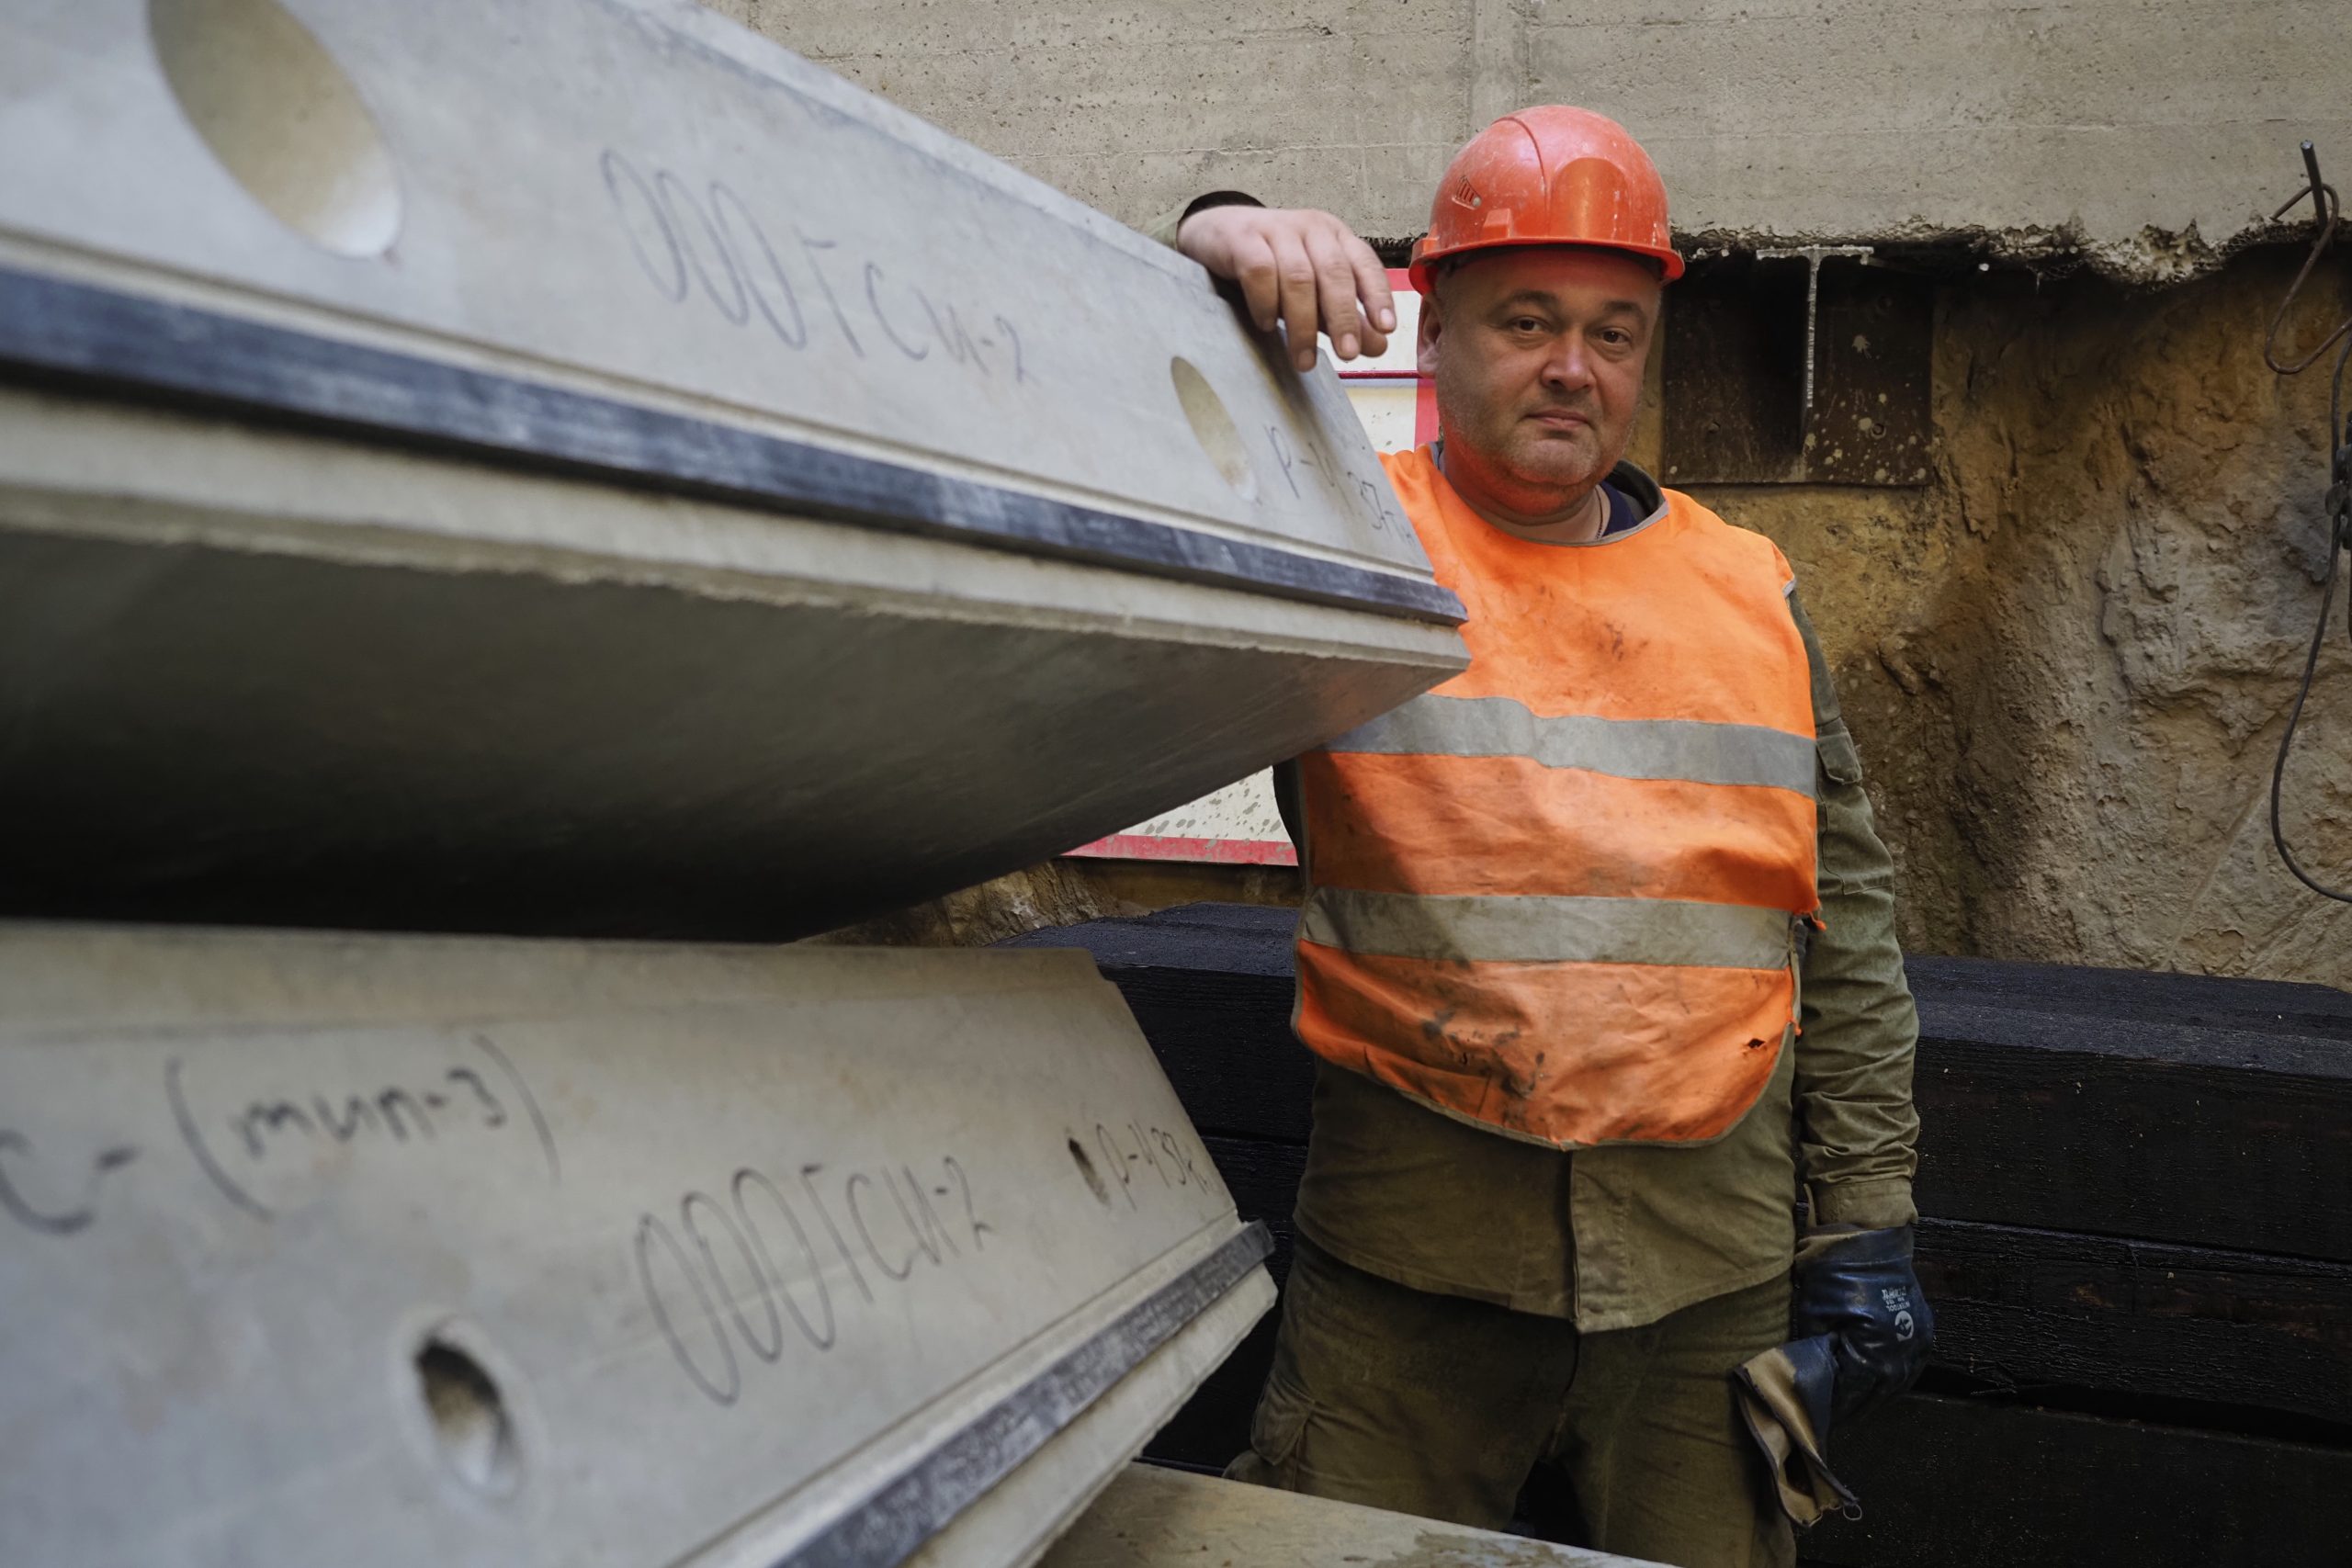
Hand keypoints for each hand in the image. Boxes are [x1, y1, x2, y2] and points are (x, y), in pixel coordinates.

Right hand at [1176, 205, 1395, 370]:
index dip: (1378, 296)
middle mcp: (1310, 228)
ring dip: (1303, 324)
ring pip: (1299, 277)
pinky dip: (1266, 302)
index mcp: (1335, 237)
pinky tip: (1267, 324)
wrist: (1215, 234)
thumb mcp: (1312, 291)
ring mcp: (1276, 229)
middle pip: (1334, 272)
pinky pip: (1260, 271)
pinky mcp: (1243, 239)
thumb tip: (1378, 346)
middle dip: (1343, 316)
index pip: (1365, 264)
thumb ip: (1342, 316)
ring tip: (1303, 360)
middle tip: (1347, 354)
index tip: (1387, 329)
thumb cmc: (1271, 265)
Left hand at [1787, 1224, 1933, 1424]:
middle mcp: (1903, 1352)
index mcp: (1874, 1349)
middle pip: (1877, 1394)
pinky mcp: (1925, 1331)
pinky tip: (1876, 1386)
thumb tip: (1810, 1384)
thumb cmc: (1832, 1272)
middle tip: (1833, 1420)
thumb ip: (1816, 1354)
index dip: (1834, 1409)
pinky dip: (1891, 1380)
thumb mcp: (1813, 1315)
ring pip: (1897, 1385)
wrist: (1868, 1237)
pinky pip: (1909, 1368)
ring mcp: (1918, 1342)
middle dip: (1854, 1408)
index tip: (1818, 1421)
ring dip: (1874, 1397)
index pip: (1852, 1393)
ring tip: (1852, 1408)